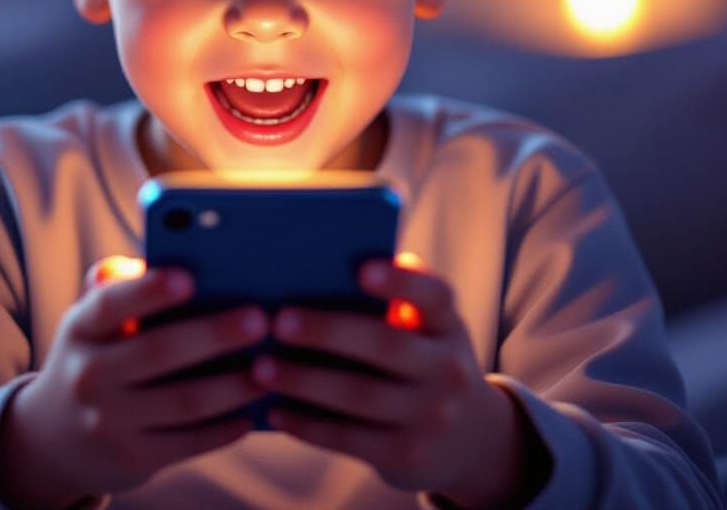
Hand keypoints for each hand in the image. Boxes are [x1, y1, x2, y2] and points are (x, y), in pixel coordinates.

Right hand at [0, 255, 268, 509]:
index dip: (149, 290)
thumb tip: (175, 255)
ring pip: (182, 402)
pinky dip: (223, 429)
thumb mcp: (94, 320)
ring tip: (270, 366)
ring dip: (232, 384)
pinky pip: (187, 443)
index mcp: (81, 327)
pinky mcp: (129, 461)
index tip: (190, 277)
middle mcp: (88, 375)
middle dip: (213, 335)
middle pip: (157, 352)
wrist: (54, 437)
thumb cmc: (98, 353)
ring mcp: (106, 423)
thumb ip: (124, 285)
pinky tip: (253, 411)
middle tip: (260, 319)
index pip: (112, 304)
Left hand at [250, 252, 517, 502]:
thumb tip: (318, 271)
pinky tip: (275, 411)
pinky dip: (308, 425)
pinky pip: (350, 439)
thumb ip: (391, 300)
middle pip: (387, 345)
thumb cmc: (420, 358)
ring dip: (305, 381)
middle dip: (328, 332)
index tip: (360, 269)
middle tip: (278, 320)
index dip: (401, 281)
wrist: (466, 438)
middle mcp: (449, 369)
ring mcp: (433, 417)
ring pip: (361, 396)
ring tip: (260, 367)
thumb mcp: (424, 328)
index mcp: (447, 324)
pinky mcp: (408, 457)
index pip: (434, 295)